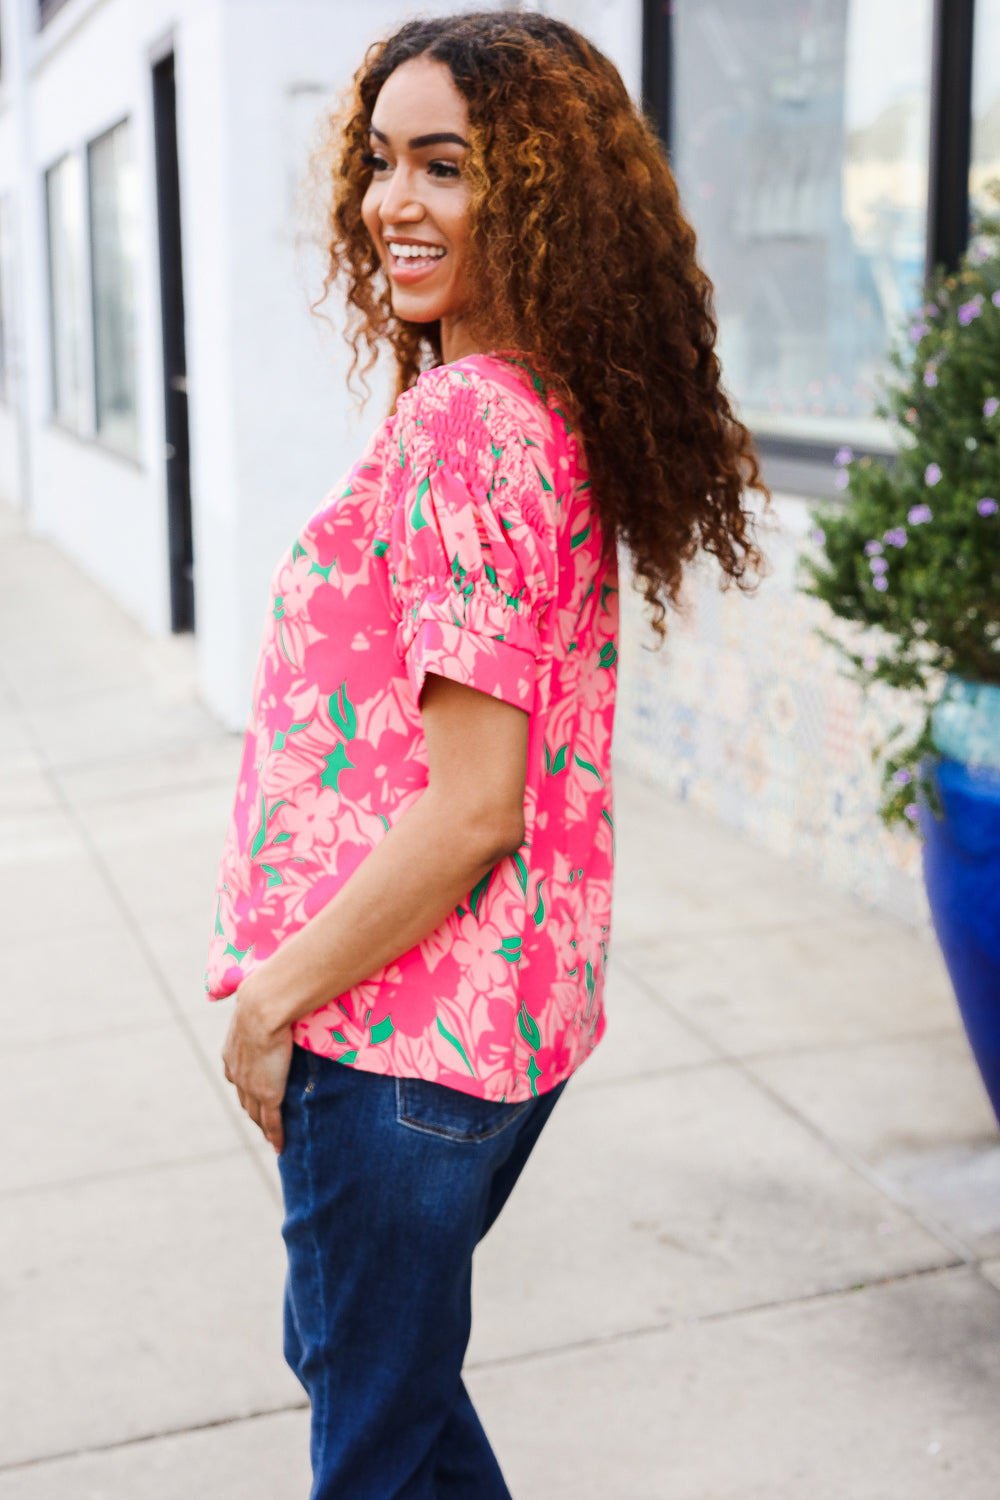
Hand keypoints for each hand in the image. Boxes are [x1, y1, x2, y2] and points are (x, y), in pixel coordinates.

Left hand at [221, 979, 293, 1153]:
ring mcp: (252, 1086)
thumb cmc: (264, 997)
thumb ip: (259, 1004)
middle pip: (245, 1101)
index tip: (254, 1096)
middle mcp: (237, 1074)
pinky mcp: (268, 1094)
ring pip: (256, 1114)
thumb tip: (261, 983)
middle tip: (263, 1124)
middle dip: (253, 1112)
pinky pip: (272, 1122)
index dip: (247, 1089)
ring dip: (263, 1127)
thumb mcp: (256, 1003)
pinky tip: (279, 1147)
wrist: (263, 1007)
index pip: (239, 1078)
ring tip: (272, 1138)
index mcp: (232, 1054)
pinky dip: (276, 1135)